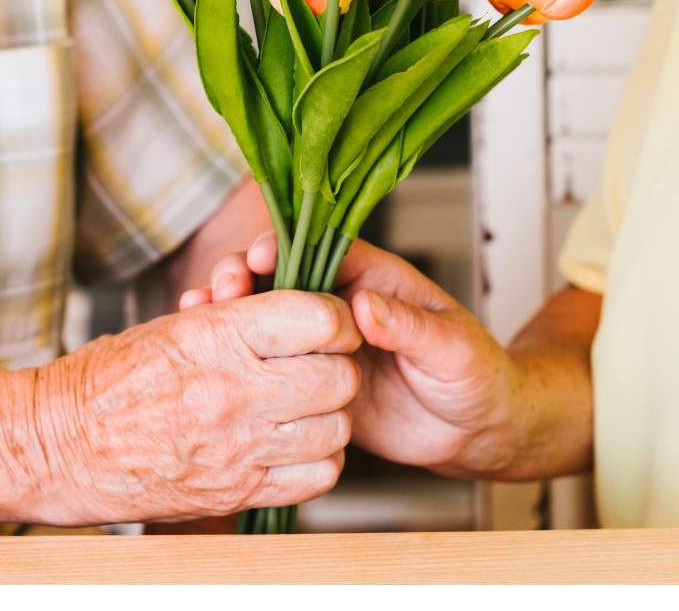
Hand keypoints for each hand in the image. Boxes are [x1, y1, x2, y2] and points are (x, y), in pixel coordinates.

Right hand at [30, 290, 359, 524]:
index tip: (330, 324)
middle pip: (338, 378)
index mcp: (218, 337)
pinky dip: (317, 461)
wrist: (57, 445)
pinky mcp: (234, 492)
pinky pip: (315, 477)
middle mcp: (234, 391)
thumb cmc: (109, 380)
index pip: (321, 320)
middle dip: (336, 368)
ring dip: (329, 417)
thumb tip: (304, 316)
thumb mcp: (175, 326)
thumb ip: (243, 320)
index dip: (337, 320)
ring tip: (304, 408)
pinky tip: (295, 446)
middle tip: (318, 366)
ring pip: (335, 430)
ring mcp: (237, 447)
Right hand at [183, 234, 524, 478]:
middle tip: (222, 288)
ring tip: (202, 316)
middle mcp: (342, 307)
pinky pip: (273, 369)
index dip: (287, 247)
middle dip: (247, 278)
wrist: (476, 432)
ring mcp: (324, 348)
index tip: (257, 256)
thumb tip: (365, 307)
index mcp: (374, 280)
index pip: (322, 250)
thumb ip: (409, 325)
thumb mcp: (451, 348)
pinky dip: (242, 363)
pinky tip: (214, 364)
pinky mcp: (313, 386)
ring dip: (235, 318)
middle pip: (283, 280)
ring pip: (269, 324)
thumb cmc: (476, 375)